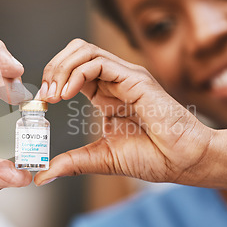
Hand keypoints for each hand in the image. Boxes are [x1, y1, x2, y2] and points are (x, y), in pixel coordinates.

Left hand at [34, 39, 214, 186]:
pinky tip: (67, 94)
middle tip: (44, 95)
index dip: (52, 80)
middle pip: (75, 52)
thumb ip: (72, 163)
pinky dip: (76, 74)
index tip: (40, 102)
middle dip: (53, 68)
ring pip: (84, 50)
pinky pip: (98, 62)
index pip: (72, 70)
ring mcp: (125, 76)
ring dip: (61, 68)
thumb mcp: (101, 158)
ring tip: (53, 94)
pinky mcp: (135, 78)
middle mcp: (115, 79)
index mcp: (106, 94)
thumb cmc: (154, 157)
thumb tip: (42, 176)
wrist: (185, 161)